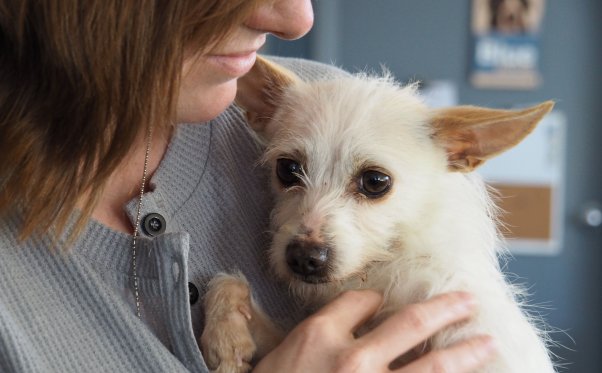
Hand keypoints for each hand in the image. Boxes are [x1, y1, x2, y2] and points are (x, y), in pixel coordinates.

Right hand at [253, 290, 495, 371]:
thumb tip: (364, 316)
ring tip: (487, 343)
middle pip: (410, 324)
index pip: (363, 302)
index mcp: (322, 334)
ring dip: (463, 353)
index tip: (384, 305)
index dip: (376, 301)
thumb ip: (322, 332)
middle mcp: (353, 358)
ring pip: (432, 366)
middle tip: (468, 301)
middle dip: (444, 309)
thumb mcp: (286, 353)